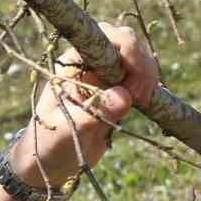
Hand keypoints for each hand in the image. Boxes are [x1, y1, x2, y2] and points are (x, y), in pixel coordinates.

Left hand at [0, 22, 159, 200]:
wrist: (52, 162)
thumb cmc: (51, 144)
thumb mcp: (70, 131)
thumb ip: (96, 113)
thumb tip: (124, 95)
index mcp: (70, 64)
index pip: (104, 37)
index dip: (128, 51)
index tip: (135, 83)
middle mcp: (88, 63)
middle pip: (125, 40)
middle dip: (141, 63)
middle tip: (142, 96)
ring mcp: (104, 74)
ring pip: (136, 56)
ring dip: (148, 74)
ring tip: (143, 101)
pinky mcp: (117, 89)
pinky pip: (140, 76)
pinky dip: (149, 84)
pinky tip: (147, 101)